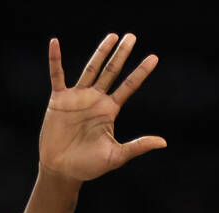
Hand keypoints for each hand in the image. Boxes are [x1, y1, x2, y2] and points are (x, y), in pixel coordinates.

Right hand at [39, 34, 165, 182]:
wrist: (64, 170)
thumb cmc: (90, 165)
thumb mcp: (118, 155)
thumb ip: (138, 146)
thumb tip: (164, 142)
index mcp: (110, 111)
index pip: (129, 86)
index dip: (141, 72)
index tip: (154, 58)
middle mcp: (96, 100)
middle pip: (112, 72)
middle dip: (121, 55)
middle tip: (131, 36)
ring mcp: (77, 98)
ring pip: (91, 69)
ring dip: (100, 52)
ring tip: (112, 36)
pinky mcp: (59, 100)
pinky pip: (56, 76)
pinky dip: (55, 60)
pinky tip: (55, 43)